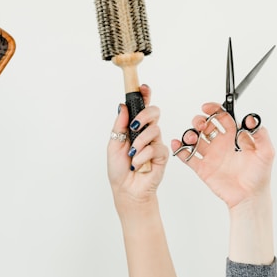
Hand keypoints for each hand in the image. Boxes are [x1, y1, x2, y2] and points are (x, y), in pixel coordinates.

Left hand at [107, 84, 168, 209]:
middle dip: (145, 115)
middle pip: (154, 112)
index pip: (143, 107)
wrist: (126, 189)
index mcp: (136, 128)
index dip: (145, 95)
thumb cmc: (119, 169)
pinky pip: (156, 148)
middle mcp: (148, 133)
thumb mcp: (114, 144)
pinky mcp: (163, 155)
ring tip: (132, 154)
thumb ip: (119, 125)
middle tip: (135, 125)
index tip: (142, 87)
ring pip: (155, 130)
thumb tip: (122, 106)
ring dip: (140, 142)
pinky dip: (143, 155)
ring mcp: (156, 143)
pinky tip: (138, 164)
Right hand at [171, 103, 273, 208]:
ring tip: (192, 137)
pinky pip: (188, 156)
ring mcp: (211, 155)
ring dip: (190, 134)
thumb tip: (251, 119)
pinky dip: (180, 149)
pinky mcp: (203, 168)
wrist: (250, 197)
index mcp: (235, 136)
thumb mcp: (266, 152)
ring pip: (195, 139)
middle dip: (200, 120)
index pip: (222, 117)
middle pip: (206, 125)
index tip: (207, 107)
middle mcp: (221, 143)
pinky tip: (178, 144)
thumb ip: (261, 134)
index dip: (214, 110)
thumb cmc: (259, 175)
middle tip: (201, 124)